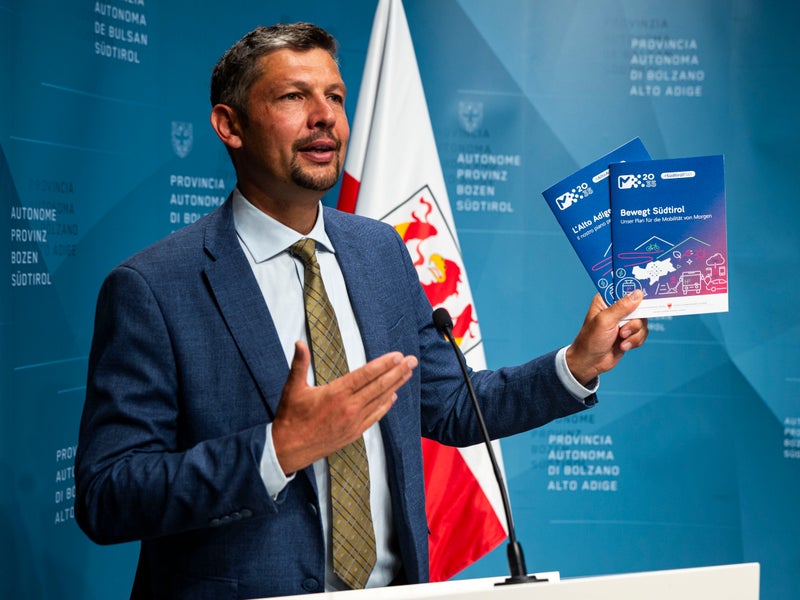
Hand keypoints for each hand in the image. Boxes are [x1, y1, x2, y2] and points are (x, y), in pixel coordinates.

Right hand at [271, 341, 417, 473]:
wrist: (289, 450)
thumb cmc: (290, 418)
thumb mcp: (293, 388)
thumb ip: (299, 363)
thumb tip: (299, 343)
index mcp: (336, 393)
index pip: (366, 375)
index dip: (384, 364)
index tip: (397, 356)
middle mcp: (349, 407)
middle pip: (378, 386)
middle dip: (397, 372)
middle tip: (412, 361)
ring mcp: (353, 422)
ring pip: (380, 400)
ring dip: (395, 386)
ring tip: (408, 374)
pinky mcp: (354, 433)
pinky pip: (375, 416)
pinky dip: (385, 406)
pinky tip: (393, 397)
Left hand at [565, 291, 647, 385]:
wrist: (590, 363)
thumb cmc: (591, 340)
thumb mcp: (605, 321)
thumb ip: (622, 307)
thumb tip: (638, 293)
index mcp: (607, 299)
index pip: (625, 288)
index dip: (636, 292)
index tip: (644, 299)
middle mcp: (617, 308)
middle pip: (640, 306)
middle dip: (634, 322)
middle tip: (623, 330)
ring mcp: (624, 321)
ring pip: (643, 322)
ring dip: (634, 334)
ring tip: (621, 340)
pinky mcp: (630, 333)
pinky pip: (643, 333)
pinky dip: (635, 341)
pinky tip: (623, 346)